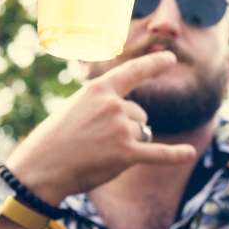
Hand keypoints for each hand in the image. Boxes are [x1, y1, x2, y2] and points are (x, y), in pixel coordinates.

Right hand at [4, 52, 194, 205]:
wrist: (39, 170)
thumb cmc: (55, 140)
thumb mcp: (76, 107)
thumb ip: (105, 105)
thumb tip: (139, 121)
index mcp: (98, 89)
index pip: (133, 72)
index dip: (154, 64)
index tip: (170, 59)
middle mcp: (113, 105)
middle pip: (139, 115)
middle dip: (125, 128)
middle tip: (94, 142)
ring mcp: (120, 129)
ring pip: (142, 134)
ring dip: (128, 145)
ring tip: (99, 152)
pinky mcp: (126, 154)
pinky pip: (158, 153)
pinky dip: (175, 154)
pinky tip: (189, 153)